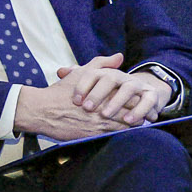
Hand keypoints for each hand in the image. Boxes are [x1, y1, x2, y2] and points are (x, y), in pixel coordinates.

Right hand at [15, 60, 152, 139]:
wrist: (42, 110)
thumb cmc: (60, 91)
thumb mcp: (81, 74)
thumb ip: (101, 63)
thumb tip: (119, 56)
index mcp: (105, 92)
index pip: (132, 97)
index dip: (142, 100)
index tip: (145, 101)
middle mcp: (104, 108)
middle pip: (132, 112)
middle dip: (142, 114)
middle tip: (150, 115)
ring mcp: (99, 123)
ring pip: (125, 125)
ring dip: (134, 126)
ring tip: (140, 125)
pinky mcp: (93, 135)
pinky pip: (114, 135)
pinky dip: (122, 134)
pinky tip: (125, 133)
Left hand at [58, 52, 169, 124]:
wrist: (140, 93)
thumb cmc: (110, 92)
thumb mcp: (94, 85)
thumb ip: (77, 77)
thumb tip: (60, 71)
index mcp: (106, 73)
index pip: (92, 74)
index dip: (82, 86)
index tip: (75, 101)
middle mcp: (121, 76)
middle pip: (110, 79)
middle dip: (98, 93)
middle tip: (87, 108)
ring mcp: (138, 84)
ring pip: (128, 89)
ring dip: (117, 102)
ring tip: (106, 115)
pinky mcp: (151, 95)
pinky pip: (147, 101)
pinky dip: (139, 111)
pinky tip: (128, 121)